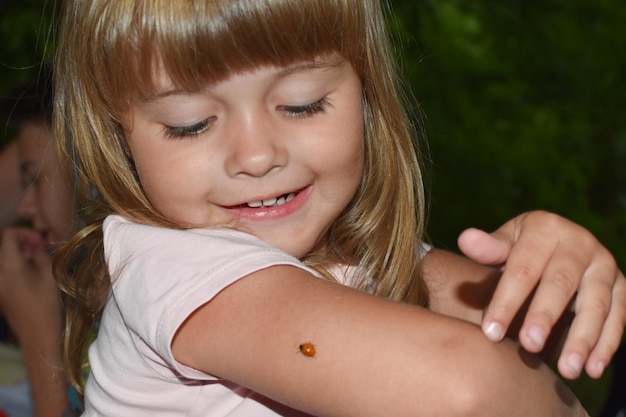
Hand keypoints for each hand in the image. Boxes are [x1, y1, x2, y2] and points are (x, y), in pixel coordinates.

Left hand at [0, 227, 62, 343]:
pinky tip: (29, 272)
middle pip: (4, 245)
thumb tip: (37, 247)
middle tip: (39, 250)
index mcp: (10, 267)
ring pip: (3, 256)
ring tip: (35, 261)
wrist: (36, 333)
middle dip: (22, 242)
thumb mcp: (49, 275)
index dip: (25, 233)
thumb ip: (41, 255)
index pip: (9, 235)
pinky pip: (3, 269)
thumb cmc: (46, 305)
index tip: (39, 242)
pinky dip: (14, 264)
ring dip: (18, 252)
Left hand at [458, 210, 625, 379]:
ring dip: (582, 339)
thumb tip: (465, 239)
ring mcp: (603, 264)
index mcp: (545, 228)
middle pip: (560, 284)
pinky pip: (618, 316)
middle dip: (544, 317)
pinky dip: (607, 344)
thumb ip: (488, 249)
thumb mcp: (505, 244)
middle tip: (529, 346)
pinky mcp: (621, 285)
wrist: (558, 245)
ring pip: (595, 304)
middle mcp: (580, 242)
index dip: (506, 301)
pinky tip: (592, 369)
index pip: (523, 269)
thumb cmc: (522, 250)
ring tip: (567, 369)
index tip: (491, 332)